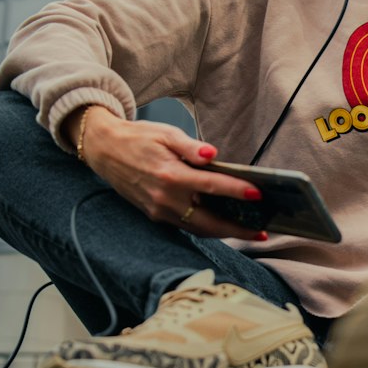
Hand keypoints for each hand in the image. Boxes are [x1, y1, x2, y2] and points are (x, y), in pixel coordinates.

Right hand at [69, 107, 266, 240]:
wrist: (104, 150)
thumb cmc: (139, 138)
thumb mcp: (166, 133)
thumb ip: (191, 148)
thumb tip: (213, 155)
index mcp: (169, 175)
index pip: (211, 186)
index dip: (236, 190)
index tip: (258, 194)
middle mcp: (164, 198)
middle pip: (208, 221)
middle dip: (238, 229)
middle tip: (263, 232)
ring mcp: (158, 210)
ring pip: (198, 229)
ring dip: (225, 233)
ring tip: (250, 231)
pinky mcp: (155, 215)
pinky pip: (186, 226)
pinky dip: (207, 228)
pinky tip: (225, 223)